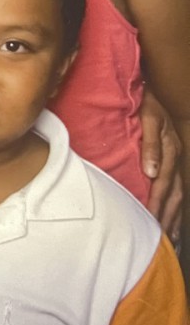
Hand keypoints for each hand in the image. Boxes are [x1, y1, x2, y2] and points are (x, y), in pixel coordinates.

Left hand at [140, 87, 182, 237]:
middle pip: (173, 193)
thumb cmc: (147, 101)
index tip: (149, 221)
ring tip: (168, 236)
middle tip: (158, 238)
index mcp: (170, 149)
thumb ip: (151, 144)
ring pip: (177, 193)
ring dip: (172, 215)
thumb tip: (150, 171)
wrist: (153, 87)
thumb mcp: (150, 117)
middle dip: (166, 215)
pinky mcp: (173, 158)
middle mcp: (175, 157)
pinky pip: (178, 187)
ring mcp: (176, 158)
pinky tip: (173, 220)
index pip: (163, 184)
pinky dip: (175, 205)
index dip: (156, 203)